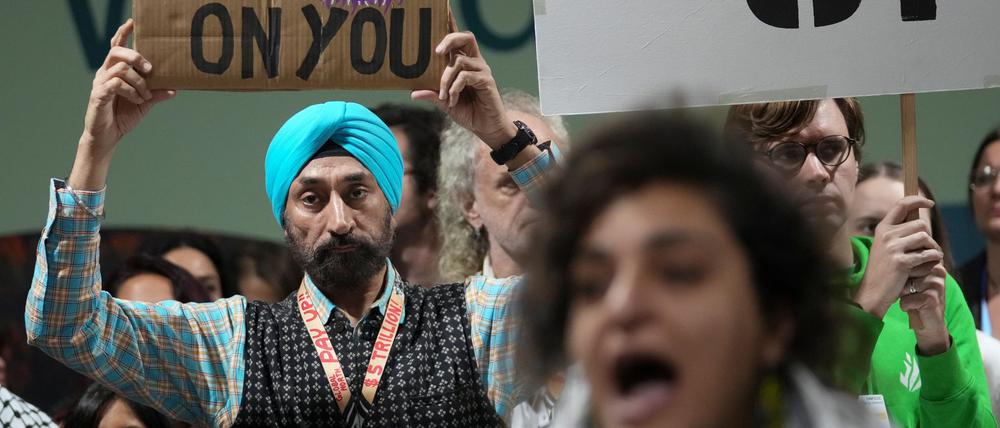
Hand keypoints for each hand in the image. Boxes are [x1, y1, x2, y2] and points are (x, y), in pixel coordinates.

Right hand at [69, 19, 175, 189]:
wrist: (108, 137)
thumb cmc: (123, 117)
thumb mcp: (145, 103)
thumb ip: (157, 93)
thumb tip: (176, 89)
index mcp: (115, 70)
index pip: (117, 46)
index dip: (124, 33)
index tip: (133, 22)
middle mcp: (105, 73)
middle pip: (117, 51)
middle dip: (136, 56)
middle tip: (150, 68)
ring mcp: (100, 83)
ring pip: (120, 68)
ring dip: (138, 81)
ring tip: (145, 95)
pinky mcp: (98, 94)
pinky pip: (116, 84)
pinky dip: (131, 91)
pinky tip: (138, 99)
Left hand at [411, 29, 514, 149]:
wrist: (485, 128)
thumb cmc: (467, 112)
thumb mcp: (444, 102)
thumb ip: (432, 94)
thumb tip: (413, 92)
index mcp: (464, 62)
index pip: (457, 39)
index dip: (450, 23)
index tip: (443, 8)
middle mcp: (474, 62)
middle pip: (465, 37)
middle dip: (449, 39)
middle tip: (436, 52)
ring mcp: (482, 70)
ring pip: (459, 62)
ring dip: (445, 79)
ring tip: (443, 95)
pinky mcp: (486, 80)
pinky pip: (465, 77)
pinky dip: (454, 88)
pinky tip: (451, 100)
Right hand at [854, 196, 942, 317]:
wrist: (872, 292)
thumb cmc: (882, 271)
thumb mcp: (885, 247)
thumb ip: (898, 234)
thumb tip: (920, 223)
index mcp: (882, 229)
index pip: (901, 205)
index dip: (918, 201)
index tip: (930, 203)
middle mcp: (886, 234)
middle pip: (920, 225)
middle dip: (929, 237)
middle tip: (930, 249)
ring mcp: (893, 248)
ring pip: (926, 238)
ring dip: (933, 248)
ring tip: (931, 258)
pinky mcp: (902, 261)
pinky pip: (928, 254)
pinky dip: (933, 259)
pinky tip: (930, 265)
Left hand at [900, 263, 950, 354]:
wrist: (929, 322)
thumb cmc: (917, 298)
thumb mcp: (912, 280)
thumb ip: (908, 267)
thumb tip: (890, 255)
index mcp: (934, 264)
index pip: (909, 262)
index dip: (902, 273)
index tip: (906, 282)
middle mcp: (938, 271)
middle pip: (907, 272)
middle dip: (902, 284)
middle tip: (911, 293)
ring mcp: (936, 284)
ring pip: (906, 285)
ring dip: (903, 295)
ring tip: (913, 300)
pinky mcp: (932, 298)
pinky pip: (907, 299)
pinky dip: (905, 305)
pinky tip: (914, 308)